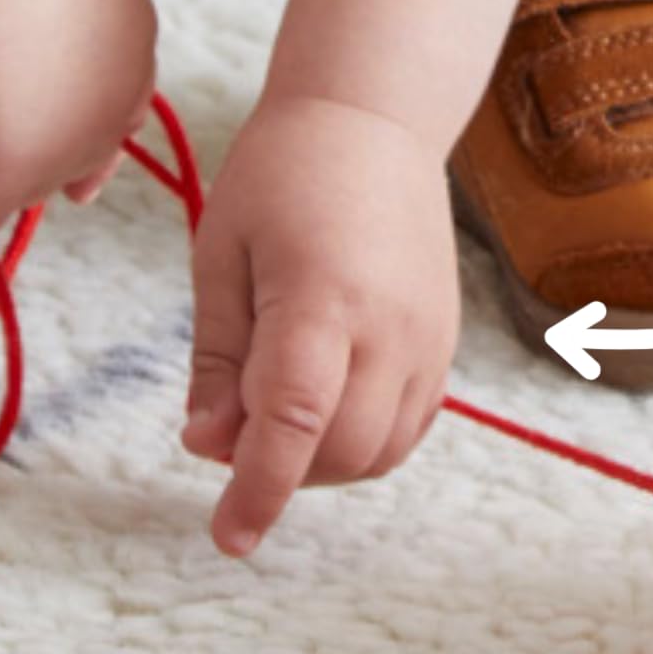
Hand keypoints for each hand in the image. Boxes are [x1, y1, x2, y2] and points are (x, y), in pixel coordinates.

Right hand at [0, 0, 158, 241]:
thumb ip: (47, 13)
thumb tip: (4, 61)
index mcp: (132, 44)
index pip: (115, 112)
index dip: (67, 127)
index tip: (20, 126)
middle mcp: (115, 106)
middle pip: (64, 160)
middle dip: (10, 138)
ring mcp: (65, 152)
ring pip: (5, 187)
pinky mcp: (3, 180)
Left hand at [179, 91, 460, 555]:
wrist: (374, 117)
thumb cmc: (283, 172)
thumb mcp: (223, 253)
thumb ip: (219, 357)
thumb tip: (207, 444)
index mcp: (322, 297)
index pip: (295, 423)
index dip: (258, 490)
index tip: (227, 536)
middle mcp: (389, 325)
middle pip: (340, 452)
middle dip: (279, 471)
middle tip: (227, 427)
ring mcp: (428, 335)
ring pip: (379, 452)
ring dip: (321, 463)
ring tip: (275, 413)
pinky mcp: (444, 340)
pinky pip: (408, 427)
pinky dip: (362, 441)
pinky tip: (323, 404)